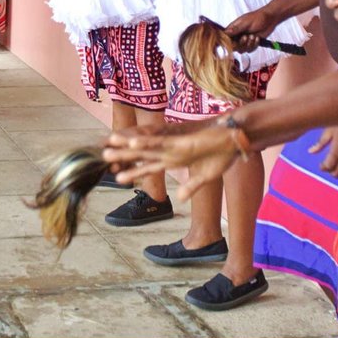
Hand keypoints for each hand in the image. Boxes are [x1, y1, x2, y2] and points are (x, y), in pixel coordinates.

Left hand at [102, 125, 239, 200]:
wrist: (235, 139)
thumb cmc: (221, 156)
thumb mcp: (205, 178)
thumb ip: (191, 187)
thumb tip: (180, 198)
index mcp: (174, 161)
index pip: (148, 168)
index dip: (133, 172)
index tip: (118, 178)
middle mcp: (169, 152)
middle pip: (141, 156)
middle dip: (122, 157)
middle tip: (103, 157)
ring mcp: (173, 145)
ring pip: (145, 146)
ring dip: (127, 147)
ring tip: (109, 145)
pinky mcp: (180, 141)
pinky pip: (159, 142)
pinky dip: (146, 143)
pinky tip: (131, 143)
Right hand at [225, 8, 278, 52]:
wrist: (270, 19)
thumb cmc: (258, 18)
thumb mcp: (246, 22)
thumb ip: (236, 29)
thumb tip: (225, 32)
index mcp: (233, 28)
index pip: (226, 38)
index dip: (229, 42)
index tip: (235, 42)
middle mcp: (237, 35)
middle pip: (233, 46)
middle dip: (241, 43)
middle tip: (246, 36)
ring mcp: (244, 40)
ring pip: (242, 50)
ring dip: (249, 44)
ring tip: (253, 36)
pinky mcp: (251, 44)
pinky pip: (250, 50)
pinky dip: (254, 45)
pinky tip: (257, 38)